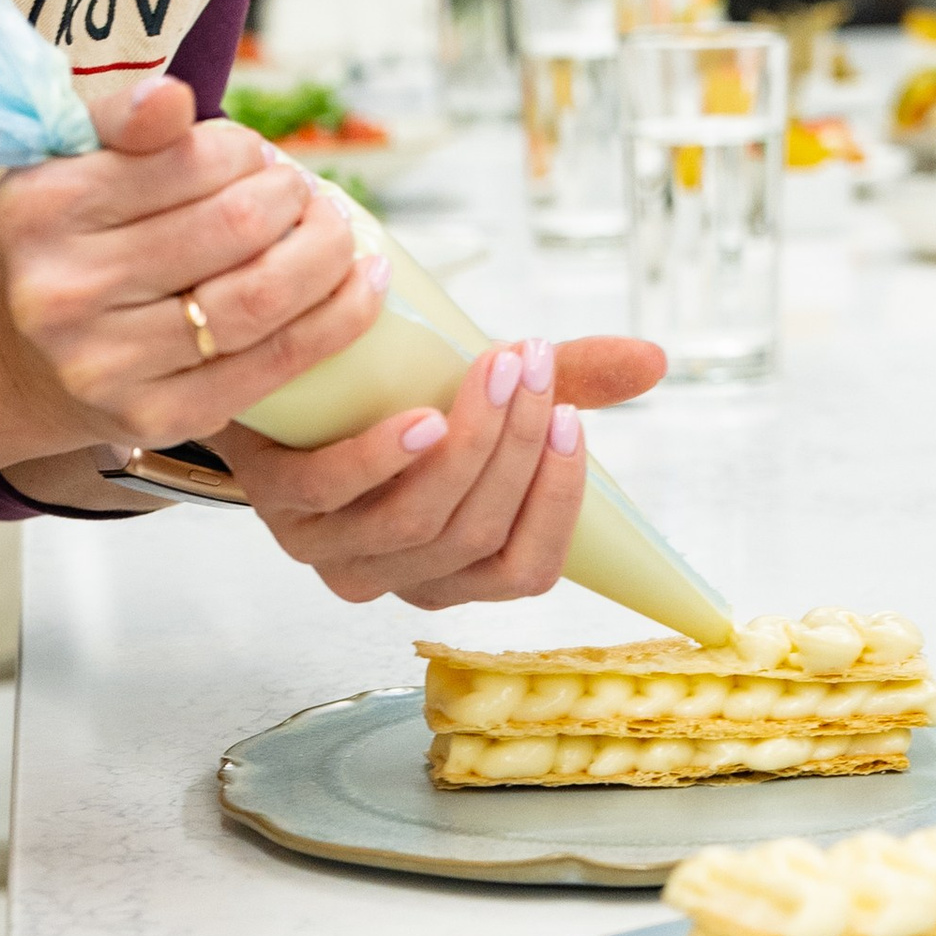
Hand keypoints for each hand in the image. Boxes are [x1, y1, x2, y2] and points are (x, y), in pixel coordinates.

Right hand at [0, 74, 385, 448]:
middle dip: (293, 199)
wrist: (29, 357)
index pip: (190, 159)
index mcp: (41, 207)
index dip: (245, 152)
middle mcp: (62, 289)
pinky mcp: (155, 417)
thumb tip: (173, 96)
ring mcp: (106, 363)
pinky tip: (363, 287)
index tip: (255, 158)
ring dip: (327, 254)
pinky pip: (273, 363)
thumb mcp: (77, 165)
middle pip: (235, 227)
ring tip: (340, 233)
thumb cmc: (76, 241)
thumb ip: (126, 121)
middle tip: (304, 194)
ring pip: (261, 297)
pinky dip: (338, 320)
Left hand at [220, 330, 665, 610]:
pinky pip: (336, 496)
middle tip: (534, 363)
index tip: (571, 421)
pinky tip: (421, 418)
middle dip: (517, 447)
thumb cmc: (396, 394)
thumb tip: (656, 360)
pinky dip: (384, 459)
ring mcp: (330, 547)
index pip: (525, 570)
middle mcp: (395, 575)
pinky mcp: (278, 504)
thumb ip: (566, 382)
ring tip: (496, 368)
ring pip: (418, 521)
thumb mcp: (486, 391)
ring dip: (470, 444)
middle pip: (476, 535)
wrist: (287, 371)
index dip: (557, 504)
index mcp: (454, 568)